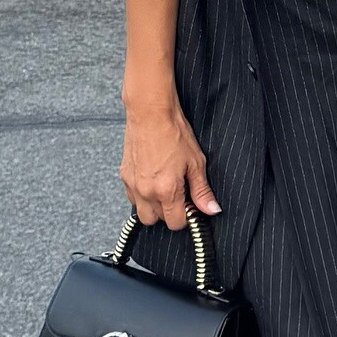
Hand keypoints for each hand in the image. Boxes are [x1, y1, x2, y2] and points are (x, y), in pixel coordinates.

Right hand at [120, 97, 219, 229]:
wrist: (150, 113)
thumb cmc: (173, 132)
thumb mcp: (196, 162)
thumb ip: (202, 190)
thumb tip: (211, 209)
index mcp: (166, 190)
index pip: (176, 223)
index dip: (186, 217)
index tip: (191, 206)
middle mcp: (146, 191)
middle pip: (157, 221)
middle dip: (170, 213)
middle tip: (179, 195)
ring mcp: (133, 184)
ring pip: (142, 213)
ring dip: (154, 208)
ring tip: (165, 190)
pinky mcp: (124, 176)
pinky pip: (132, 198)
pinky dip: (142, 197)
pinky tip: (152, 182)